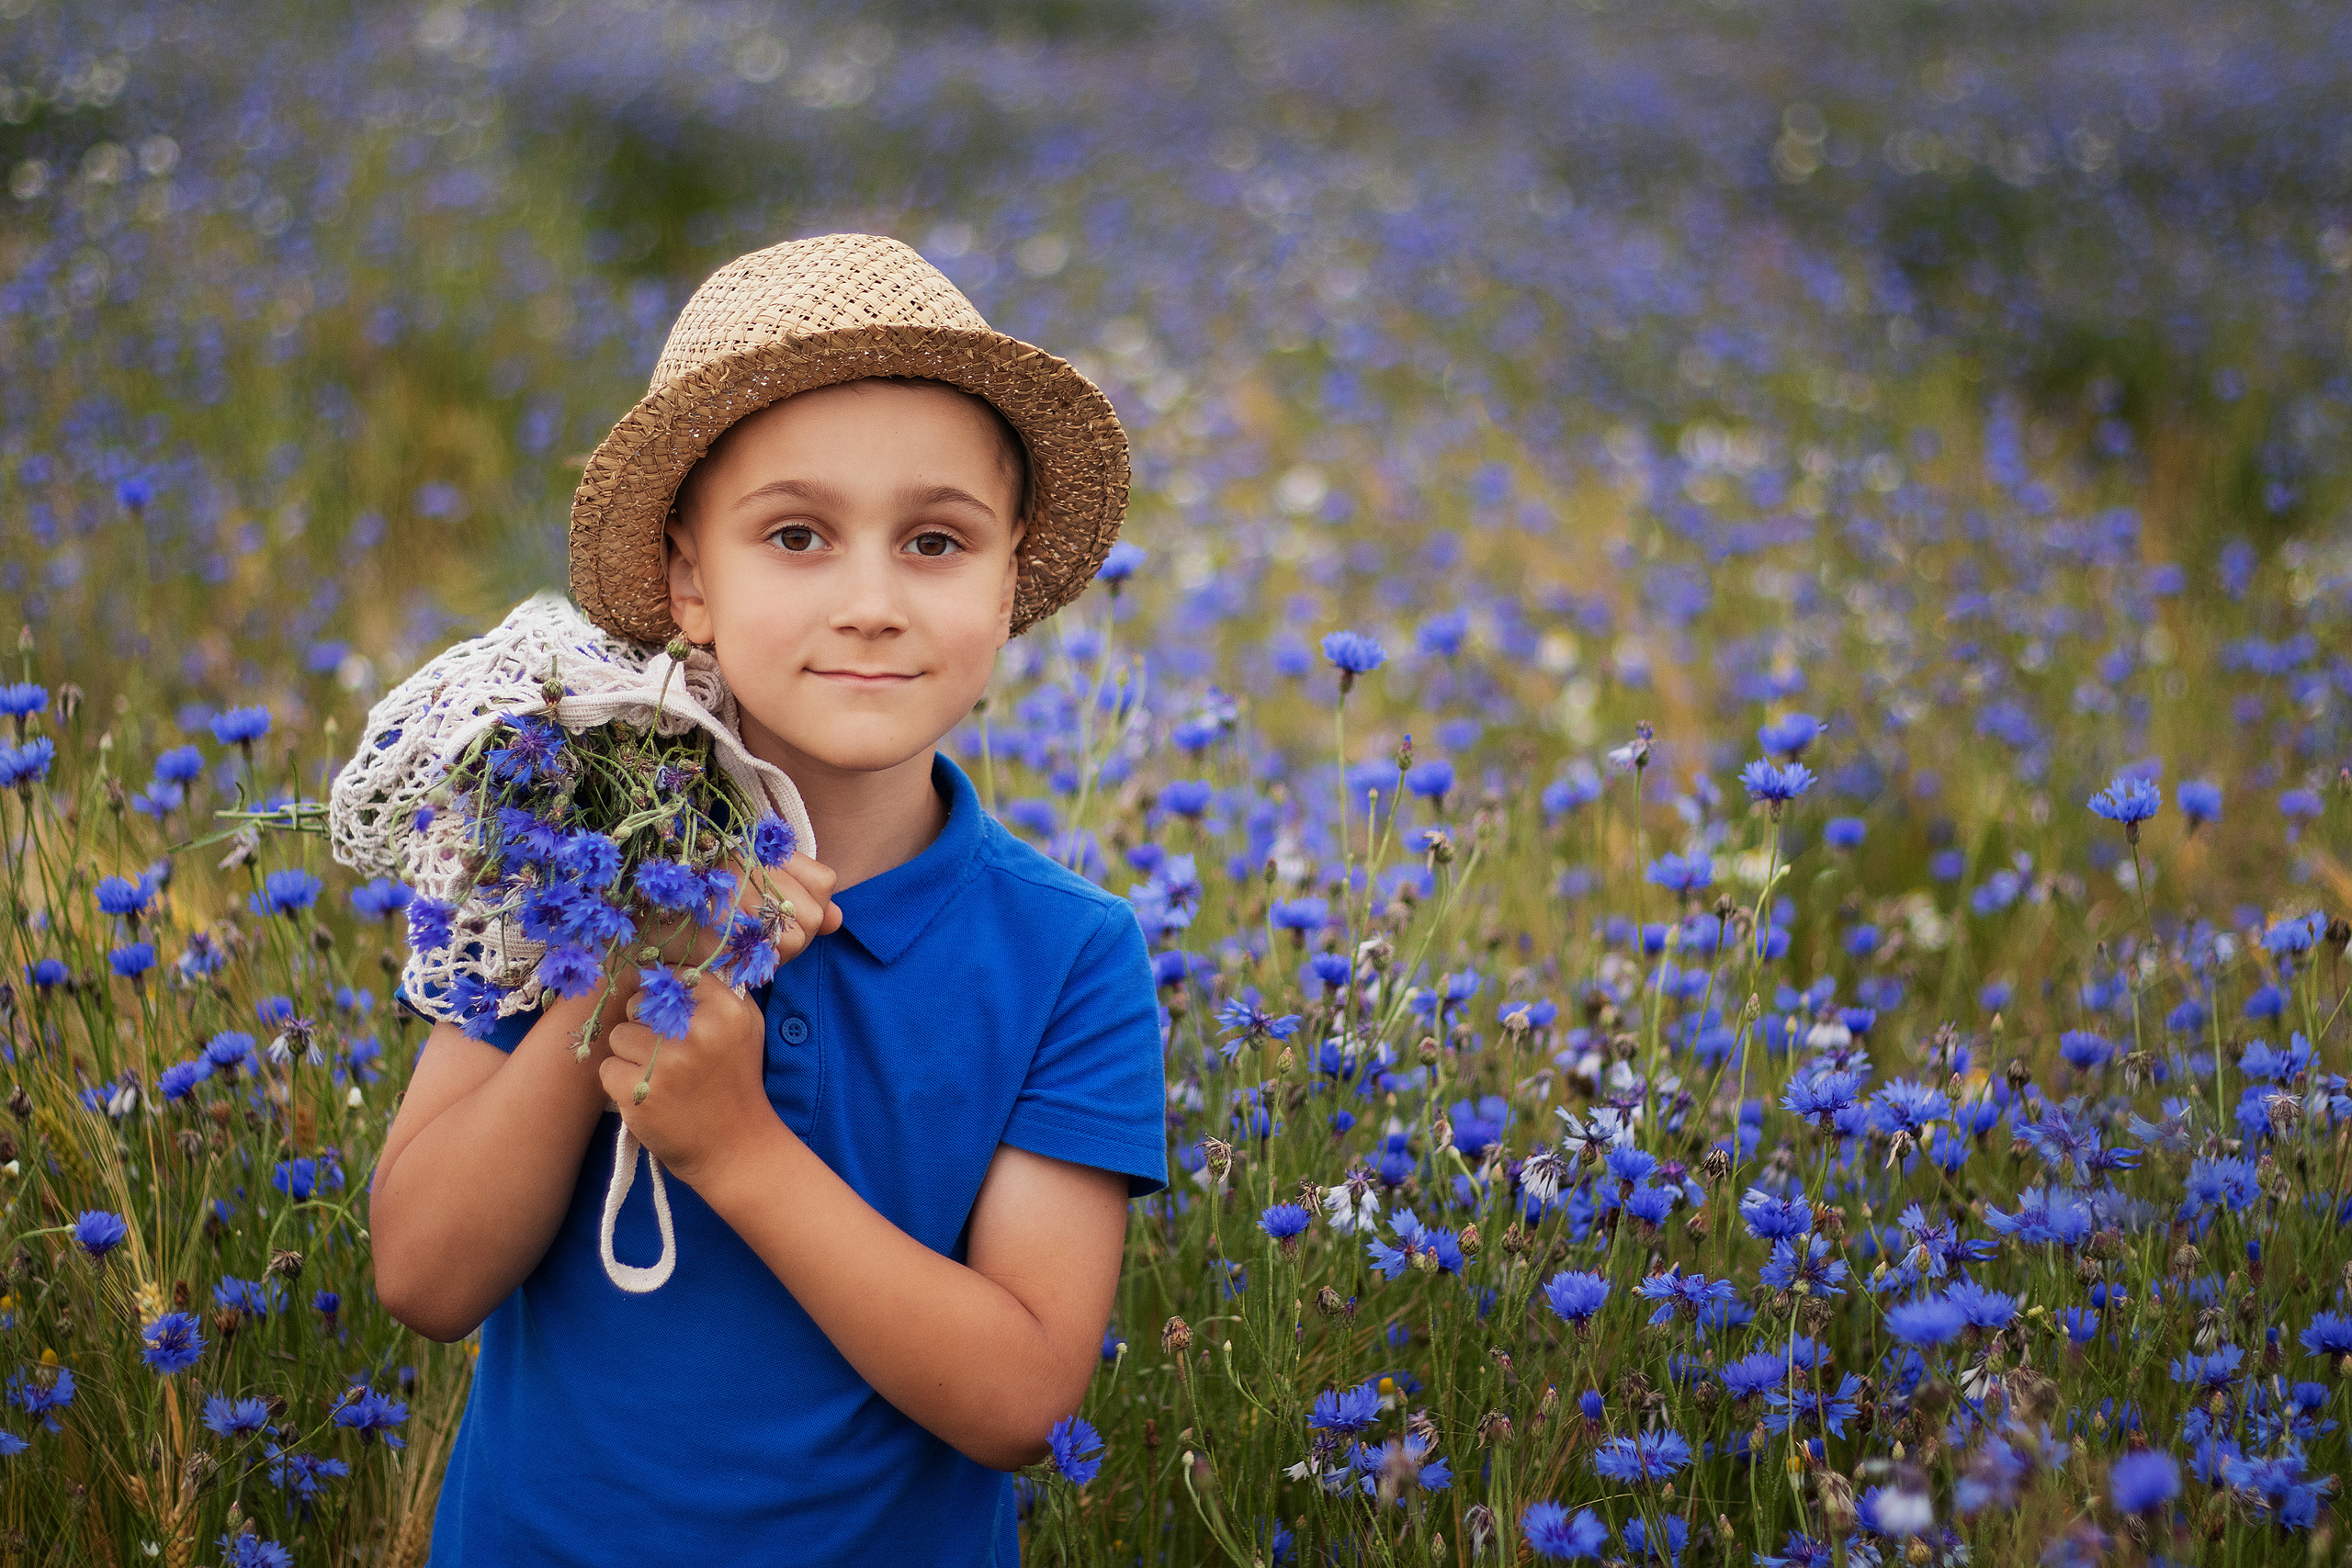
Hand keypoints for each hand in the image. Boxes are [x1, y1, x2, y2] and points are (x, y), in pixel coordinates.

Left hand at [596, 851, 839, 1183]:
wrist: (738, 1151)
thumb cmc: (736, 1083)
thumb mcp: (744, 1026)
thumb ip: (715, 989)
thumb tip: (668, 951)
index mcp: (726, 1008)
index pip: (671, 974)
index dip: (663, 993)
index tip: (669, 1012)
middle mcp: (698, 1031)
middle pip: (638, 1003)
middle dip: (643, 1025)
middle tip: (669, 1053)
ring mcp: (667, 1064)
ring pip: (618, 1035)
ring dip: (629, 1056)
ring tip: (659, 1077)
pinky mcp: (640, 1094)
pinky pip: (606, 1069)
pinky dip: (620, 1085)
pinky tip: (648, 1097)